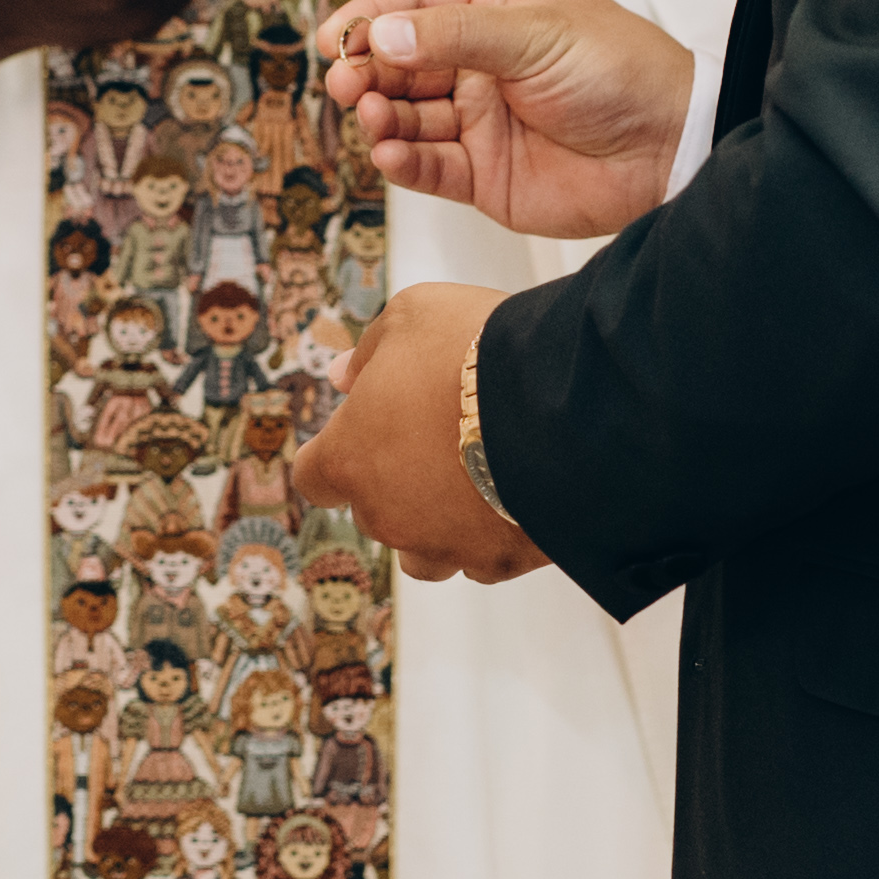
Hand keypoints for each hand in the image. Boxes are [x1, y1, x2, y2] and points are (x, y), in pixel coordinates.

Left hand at [291, 283, 537, 583]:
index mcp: (349, 458)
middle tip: (436, 441)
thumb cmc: (476, 349)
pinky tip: (513, 500)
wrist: (565, 400)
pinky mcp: (498, 563)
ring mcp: (442, 546)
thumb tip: (342, 376)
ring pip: (423, 555)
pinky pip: (482, 561)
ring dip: (435, 527)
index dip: (335, 455)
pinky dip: (491, 538)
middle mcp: (386, 515)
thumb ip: (369, 351)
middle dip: (394, 484)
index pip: (314, 477)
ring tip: (471, 486)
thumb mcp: (412, 316)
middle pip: (373, 514)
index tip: (359, 437)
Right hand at [316, 0, 690, 238]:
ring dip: (379, 114)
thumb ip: (454, 34)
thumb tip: (381, 33)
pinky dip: (401, 160)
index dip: (372, 18)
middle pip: (401, 62)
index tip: (336, 36)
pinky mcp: (484, 175)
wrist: (671, 147)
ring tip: (369, 113)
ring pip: (406, 115)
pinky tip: (388, 150)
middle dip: (366, 70)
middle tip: (343, 80)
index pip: (416, 4)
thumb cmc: (621, 70)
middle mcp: (482, 64)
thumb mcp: (534, 33)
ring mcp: (480, 120)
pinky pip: (427, 166)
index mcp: (496, 10)